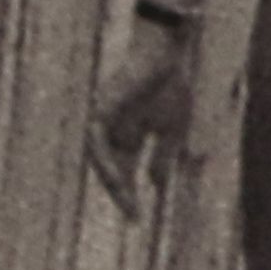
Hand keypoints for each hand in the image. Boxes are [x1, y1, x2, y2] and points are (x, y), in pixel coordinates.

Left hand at [87, 19, 195, 214]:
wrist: (168, 50)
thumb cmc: (173, 84)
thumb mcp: (172, 128)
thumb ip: (163, 156)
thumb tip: (156, 186)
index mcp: (132, 134)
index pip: (125, 172)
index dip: (130, 194)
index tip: (140, 218)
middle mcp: (114, 130)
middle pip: (112, 169)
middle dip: (121, 193)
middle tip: (134, 217)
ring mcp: (105, 119)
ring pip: (101, 158)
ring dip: (112, 180)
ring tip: (126, 201)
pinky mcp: (100, 108)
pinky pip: (97, 141)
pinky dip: (105, 160)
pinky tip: (117, 175)